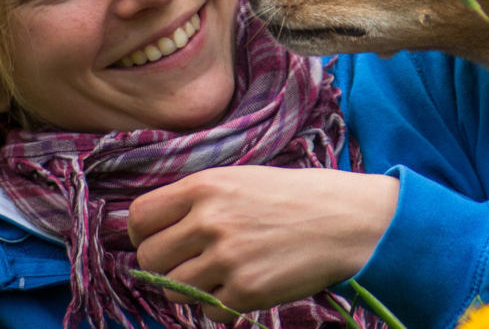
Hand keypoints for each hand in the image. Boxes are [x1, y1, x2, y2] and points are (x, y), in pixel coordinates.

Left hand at [128, 166, 397, 320]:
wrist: (349, 220)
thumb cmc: (296, 197)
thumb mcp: (242, 179)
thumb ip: (197, 199)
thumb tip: (152, 229)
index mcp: (205, 186)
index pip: (139, 217)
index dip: (143, 234)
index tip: (158, 240)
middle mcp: (210, 221)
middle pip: (149, 258)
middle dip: (163, 265)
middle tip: (190, 262)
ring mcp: (226, 259)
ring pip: (174, 288)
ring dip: (191, 287)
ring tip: (223, 272)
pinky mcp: (245, 291)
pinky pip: (208, 310)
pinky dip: (222, 304)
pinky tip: (248, 283)